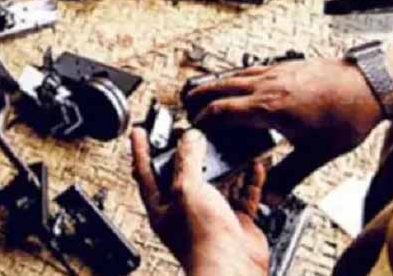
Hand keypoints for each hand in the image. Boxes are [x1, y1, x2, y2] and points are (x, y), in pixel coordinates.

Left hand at [131, 129, 268, 275]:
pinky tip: (254, 165)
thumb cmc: (201, 240)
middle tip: (192, 131)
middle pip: (185, 174)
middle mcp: (186, 210)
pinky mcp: (236, 221)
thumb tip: (189, 139)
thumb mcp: (186, 189)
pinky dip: (250, 179)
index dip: (141, 149)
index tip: (138, 130)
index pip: (146, 171)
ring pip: (218, 182)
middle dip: (190, 153)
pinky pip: (244, 195)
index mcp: (162, 206)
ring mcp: (212, 216)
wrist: (232, 269)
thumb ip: (186, 161)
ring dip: (225, 164)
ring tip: (227, 142)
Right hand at [185, 57, 383, 195]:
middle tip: (186, 105)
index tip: (195, 128)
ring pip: (233, 75)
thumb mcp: (316, 154)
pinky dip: (236, 76)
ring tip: (202, 90)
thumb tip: (272, 194)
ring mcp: (275, 72)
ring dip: (214, 84)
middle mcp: (266, 86)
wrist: (369, 85)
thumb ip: (289, 176)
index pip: (222, 111)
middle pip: (220, 88)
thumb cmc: (347, 114)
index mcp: (268, 108)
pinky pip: (250, 69)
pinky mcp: (285, 66)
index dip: (204, 120)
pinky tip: (240, 80)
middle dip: (199, 97)